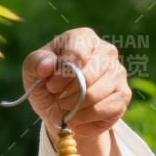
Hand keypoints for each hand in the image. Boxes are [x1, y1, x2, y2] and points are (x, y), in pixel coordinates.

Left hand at [21, 28, 131, 145]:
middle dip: (67, 92)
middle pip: (88, 75)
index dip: (62, 74)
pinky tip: (76, 115)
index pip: (77, 53)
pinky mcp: (123, 95)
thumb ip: (35, 63)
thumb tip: (47, 65)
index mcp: (83, 38)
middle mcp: (106, 51)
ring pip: (95, 94)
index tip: (51, 86)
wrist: (61, 110)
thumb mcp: (32, 71)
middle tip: (58, 98)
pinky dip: (83, 116)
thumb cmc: (47, 84)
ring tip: (66, 105)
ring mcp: (118, 72)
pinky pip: (103, 109)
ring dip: (73, 106)